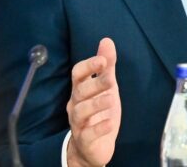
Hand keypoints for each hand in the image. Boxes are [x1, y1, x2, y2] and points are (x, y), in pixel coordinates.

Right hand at [66, 38, 120, 166]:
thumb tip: (106, 40)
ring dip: (96, 104)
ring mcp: (79, 123)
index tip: (102, 60)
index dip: (88, 66)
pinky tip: (110, 122)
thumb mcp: (106, 86)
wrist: (93, 146)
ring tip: (110, 99)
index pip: (77, 74)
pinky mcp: (85, 140)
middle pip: (80, 91)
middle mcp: (76, 105)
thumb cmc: (99, 111)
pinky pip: (88, 134)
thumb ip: (106, 66)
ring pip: (81, 112)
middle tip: (110, 79)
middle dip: (95, 84)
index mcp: (80, 90)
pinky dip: (99, 128)